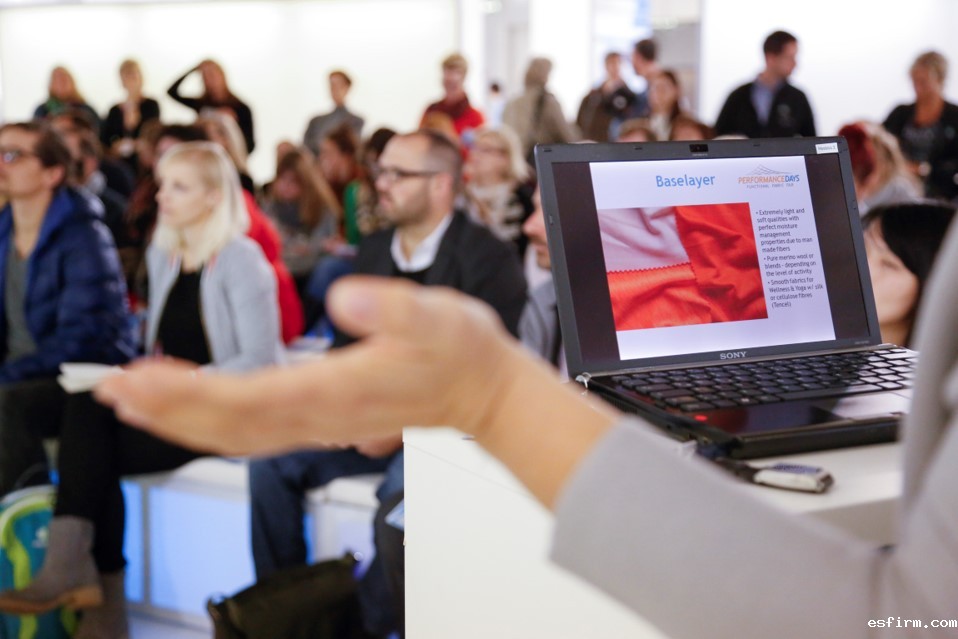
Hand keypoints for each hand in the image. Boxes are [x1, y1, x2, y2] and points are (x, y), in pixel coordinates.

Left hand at [94, 276, 522, 455]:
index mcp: (336, 390)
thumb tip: (343, 299)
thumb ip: (390, 307)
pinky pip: (254, 427)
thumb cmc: (459, 350)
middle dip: (167, 411)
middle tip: (110, 392)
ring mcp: (320, 423)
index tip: (139, 380)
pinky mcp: (322, 418)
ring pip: (236, 433)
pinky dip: (213, 419)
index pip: (246, 399)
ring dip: (181, 419)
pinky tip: (192, 401)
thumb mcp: (436, 314)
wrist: (482, 390)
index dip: (188, 394)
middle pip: (228, 426)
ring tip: (132, 400)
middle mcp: (320, 416)